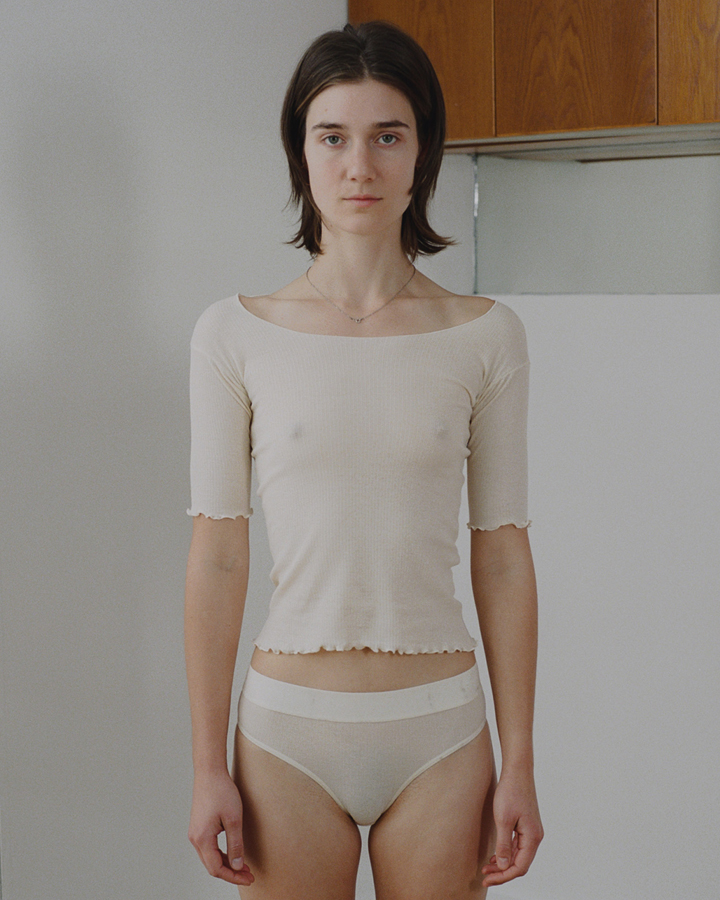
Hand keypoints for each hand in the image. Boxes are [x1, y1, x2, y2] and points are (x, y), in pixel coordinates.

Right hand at [188, 770, 254, 886]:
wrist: (210, 772)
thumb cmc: (221, 791)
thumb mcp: (234, 819)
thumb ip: (236, 845)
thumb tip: (238, 866)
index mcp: (202, 839)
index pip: (217, 868)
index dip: (234, 876)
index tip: (249, 878)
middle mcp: (195, 838)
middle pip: (212, 866)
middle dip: (231, 872)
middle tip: (249, 875)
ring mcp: (195, 833)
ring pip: (210, 858)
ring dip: (227, 863)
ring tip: (244, 866)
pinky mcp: (199, 827)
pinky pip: (209, 848)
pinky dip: (221, 854)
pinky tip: (233, 853)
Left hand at [481, 766, 542, 886]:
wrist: (517, 771)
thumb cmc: (510, 792)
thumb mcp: (503, 820)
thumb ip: (503, 845)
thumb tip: (503, 866)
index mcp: (532, 838)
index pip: (520, 867)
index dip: (504, 876)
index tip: (488, 879)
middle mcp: (535, 837)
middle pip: (520, 863)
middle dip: (502, 872)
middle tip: (485, 876)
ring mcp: (531, 831)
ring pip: (518, 855)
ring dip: (504, 863)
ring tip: (487, 868)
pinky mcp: (526, 825)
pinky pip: (518, 846)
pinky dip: (507, 853)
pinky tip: (495, 856)